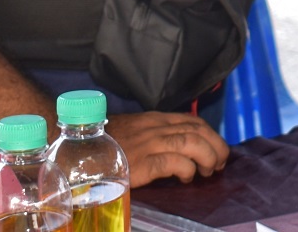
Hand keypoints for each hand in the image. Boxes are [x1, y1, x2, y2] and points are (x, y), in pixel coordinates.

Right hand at [106, 110, 229, 184]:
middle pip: (197, 130)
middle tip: (220, 162)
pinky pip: (174, 162)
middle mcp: (154, 128)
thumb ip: (153, 137)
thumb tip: (178, 151)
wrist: (77, 154)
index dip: (210, 134)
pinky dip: (187, 169)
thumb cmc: (104, 147)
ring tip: (208, 171)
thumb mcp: (132, 134)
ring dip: (207, 157)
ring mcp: (148, 144)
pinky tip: (186, 178)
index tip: (217, 149)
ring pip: (192, 142)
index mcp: (153, 120)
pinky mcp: (142, 163)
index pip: (191, 121)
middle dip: (216, 145)